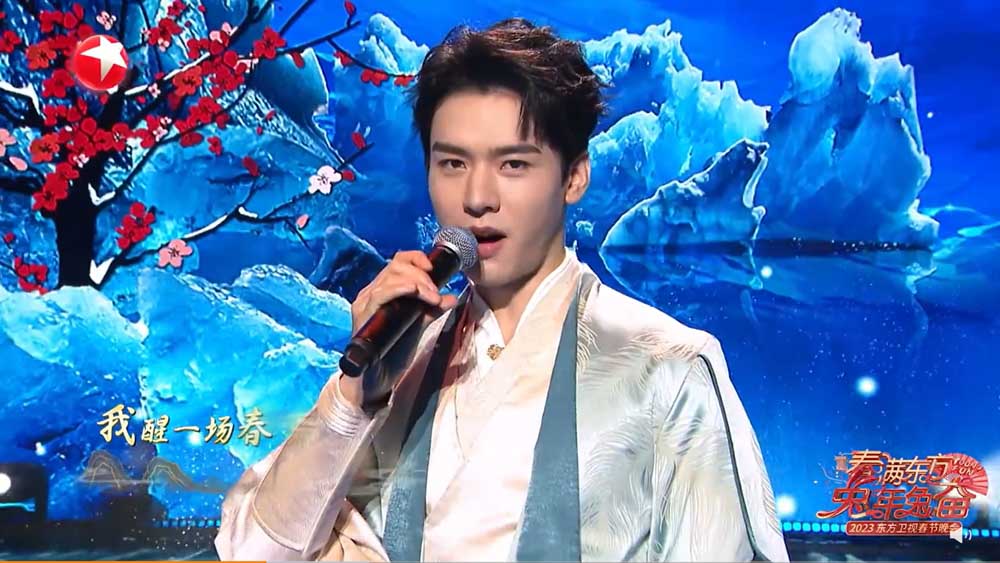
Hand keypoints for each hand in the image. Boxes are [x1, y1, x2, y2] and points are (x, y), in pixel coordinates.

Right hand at [339, 251, 458, 408]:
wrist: (376, 380)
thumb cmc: (393, 353)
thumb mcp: (418, 327)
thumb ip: (432, 310)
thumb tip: (452, 297)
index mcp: (383, 291)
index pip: (398, 262)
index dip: (416, 258)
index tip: (434, 269)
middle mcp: (371, 292)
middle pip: (395, 265)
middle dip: (421, 274)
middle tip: (436, 293)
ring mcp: (366, 302)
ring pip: (390, 276)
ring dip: (416, 282)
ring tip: (432, 297)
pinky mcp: (363, 314)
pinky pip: (381, 293)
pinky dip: (402, 289)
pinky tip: (417, 294)